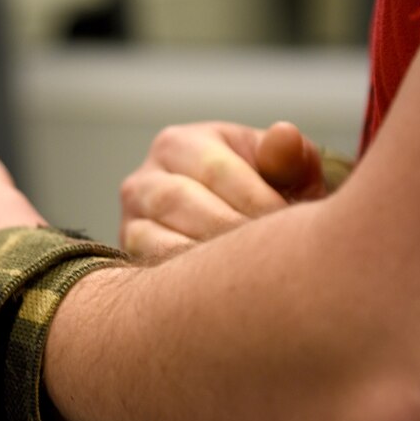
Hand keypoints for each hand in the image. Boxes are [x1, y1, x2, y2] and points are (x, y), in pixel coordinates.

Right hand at [119, 121, 324, 257]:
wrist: (240, 230)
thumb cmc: (267, 196)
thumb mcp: (286, 171)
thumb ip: (288, 155)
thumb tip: (283, 136)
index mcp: (181, 144)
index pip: (216, 170)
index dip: (257, 201)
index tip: (289, 226)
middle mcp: (145, 176)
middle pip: (183, 202)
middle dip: (232, 231)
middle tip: (269, 254)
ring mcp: (131, 217)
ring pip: (162, 236)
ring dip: (210, 257)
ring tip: (249, 270)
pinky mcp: (130, 253)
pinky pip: (152, 265)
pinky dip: (187, 277)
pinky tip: (222, 285)